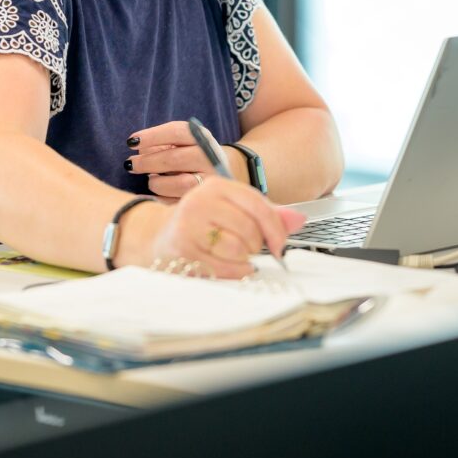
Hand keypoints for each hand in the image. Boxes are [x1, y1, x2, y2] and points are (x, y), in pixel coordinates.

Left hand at [125, 120, 233, 201]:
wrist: (221, 170)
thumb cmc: (190, 153)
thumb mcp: (179, 143)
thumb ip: (159, 143)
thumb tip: (138, 150)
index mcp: (202, 137)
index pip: (177, 132)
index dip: (152, 136)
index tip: (131, 142)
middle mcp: (210, 157)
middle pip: (175, 159)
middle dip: (148, 162)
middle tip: (130, 164)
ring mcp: (211, 180)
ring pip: (179, 184)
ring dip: (157, 182)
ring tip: (150, 179)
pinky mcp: (206, 199)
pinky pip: (180, 202)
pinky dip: (164, 197)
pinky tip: (159, 193)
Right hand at [136, 177, 305, 279]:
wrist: (158, 236)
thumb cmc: (201, 223)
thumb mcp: (232, 210)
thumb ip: (266, 215)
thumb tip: (298, 220)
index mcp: (216, 186)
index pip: (258, 205)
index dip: (276, 229)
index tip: (281, 245)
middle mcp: (200, 200)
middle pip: (250, 229)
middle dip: (255, 246)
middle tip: (246, 248)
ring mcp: (189, 225)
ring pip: (238, 249)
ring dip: (242, 259)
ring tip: (230, 254)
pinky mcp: (183, 249)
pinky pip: (224, 267)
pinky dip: (232, 271)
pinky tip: (224, 265)